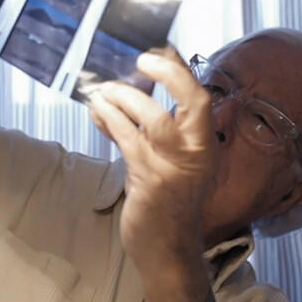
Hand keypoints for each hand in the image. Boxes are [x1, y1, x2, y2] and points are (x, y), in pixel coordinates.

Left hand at [89, 47, 216, 301]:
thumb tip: (125, 93)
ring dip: (125, 98)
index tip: (157, 52)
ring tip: (103, 90)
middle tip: (141, 61)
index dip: (181, 71)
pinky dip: (110, 119)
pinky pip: (128, 139)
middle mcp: (197, 152)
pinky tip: (97, 110)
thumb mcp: (167, 160)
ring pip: (153, 119)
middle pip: (193, 101)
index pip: (202, 99)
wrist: (166, 248)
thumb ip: (151, 130)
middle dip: (169, 73)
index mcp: (204, 145)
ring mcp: (175, 167)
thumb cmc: (165, 201)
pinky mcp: (151, 180)